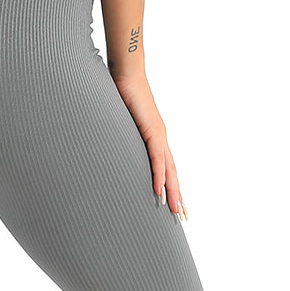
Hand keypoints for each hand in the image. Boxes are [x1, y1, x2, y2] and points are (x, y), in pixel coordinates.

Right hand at [111, 69, 188, 219]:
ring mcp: (158, 135)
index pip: (166, 166)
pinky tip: (159, 191)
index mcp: (154, 137)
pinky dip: (158, 176)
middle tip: (183, 217)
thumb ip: (118, 132)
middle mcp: (160, 138)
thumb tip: (107, 141)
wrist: (126, 73)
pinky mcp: (152, 131)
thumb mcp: (120, 120)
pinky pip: (157, 159)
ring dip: (173, 192)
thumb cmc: (120, 92)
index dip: (171, 185)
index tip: (174, 203)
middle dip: (178, 196)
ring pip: (169, 170)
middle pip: (172, 173)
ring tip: (175, 211)